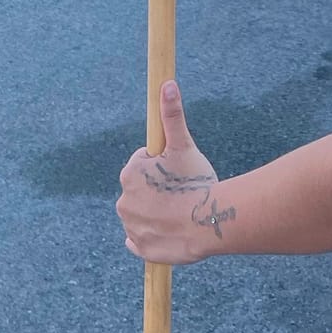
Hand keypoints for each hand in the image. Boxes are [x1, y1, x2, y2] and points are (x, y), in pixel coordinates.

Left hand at [117, 81, 230, 264]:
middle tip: (183, 192)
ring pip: (144, 213)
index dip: (164, 166)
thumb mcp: (183, 145)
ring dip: (158, 211)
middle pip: (144, 189)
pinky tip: (169, 230)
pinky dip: (153, 235)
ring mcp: (131, 228)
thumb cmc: (196, 182)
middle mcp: (123, 202)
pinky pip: (141, 240)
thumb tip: (166, 83)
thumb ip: (172, 114)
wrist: (208, 224)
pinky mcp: (141, 249)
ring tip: (182, 211)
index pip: (144, 164)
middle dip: (160, 189)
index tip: (179, 172)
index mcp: (130, 175)